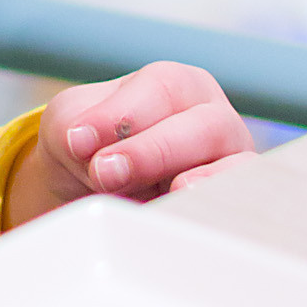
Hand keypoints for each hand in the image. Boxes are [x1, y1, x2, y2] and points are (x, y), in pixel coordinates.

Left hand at [4, 62, 255, 227]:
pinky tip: (182, 220)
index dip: (123, 114)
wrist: (87, 190)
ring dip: (203, 182)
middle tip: (108, 174)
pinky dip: (211, 215)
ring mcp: (230, 166)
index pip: (164, 87)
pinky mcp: (229, 209)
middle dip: (155, 151)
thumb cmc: (90, 144)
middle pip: (205, 127)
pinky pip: (235, 212)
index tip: (79, 142)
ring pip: (235, 169)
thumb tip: (85, 145)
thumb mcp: (71, 125)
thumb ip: (76, 127)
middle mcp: (213, 120)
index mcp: (175, 86)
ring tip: (175, 191)